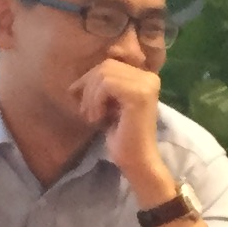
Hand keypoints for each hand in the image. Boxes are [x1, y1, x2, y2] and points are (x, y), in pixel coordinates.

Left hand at [69, 56, 169, 193]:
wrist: (137, 161)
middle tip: (86, 112)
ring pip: (104, 74)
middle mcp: (149, 77)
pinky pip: (106, 84)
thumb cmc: (122, 137)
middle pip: (106, 66)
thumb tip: (78, 79)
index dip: (89, 79)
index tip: (80, 100)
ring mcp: (146, 84)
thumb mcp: (108, 105)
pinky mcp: (139, 94)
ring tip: (93, 117)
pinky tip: (98, 118)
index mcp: (144, 77)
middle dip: (88, 87)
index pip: (110, 64)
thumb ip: (101, 87)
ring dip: (91, 97)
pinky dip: (96, 101)